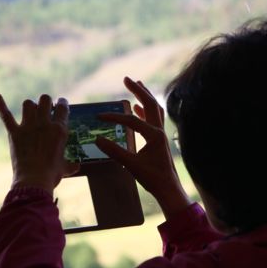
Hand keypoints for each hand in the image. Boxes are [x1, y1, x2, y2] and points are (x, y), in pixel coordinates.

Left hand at [0, 93, 79, 192]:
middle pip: (45, 100)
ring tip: (31, 111)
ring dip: (30, 105)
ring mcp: (28, 127)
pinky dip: (0, 105)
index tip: (61, 104)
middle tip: (46, 109)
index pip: (63, 107)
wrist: (34, 181)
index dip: (62, 103)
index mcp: (59, 129)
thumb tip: (77, 165)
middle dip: (46, 102)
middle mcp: (44, 124)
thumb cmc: (51, 174)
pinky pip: (6, 115)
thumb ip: (71, 164)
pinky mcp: (14, 133)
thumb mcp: (65, 168)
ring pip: (28, 104)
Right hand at [95, 77, 189, 219]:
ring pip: (154, 108)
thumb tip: (97, 139)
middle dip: (138, 90)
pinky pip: (153, 118)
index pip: (131, 120)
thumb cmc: (152, 178)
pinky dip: (145, 110)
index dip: (114, 117)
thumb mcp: (131, 165)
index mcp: (154, 135)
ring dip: (145, 96)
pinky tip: (138, 107)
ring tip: (136, 84)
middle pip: (150, 103)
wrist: (169, 189)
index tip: (99, 116)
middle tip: (126, 78)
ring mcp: (161, 133)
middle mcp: (159, 130)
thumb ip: (114, 151)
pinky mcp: (159, 138)